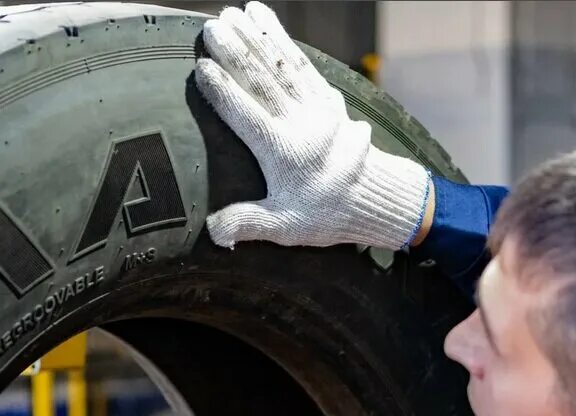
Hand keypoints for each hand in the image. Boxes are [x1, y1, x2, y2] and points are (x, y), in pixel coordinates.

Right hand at [195, 1, 431, 249]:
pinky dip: (283, 38)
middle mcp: (302, 125)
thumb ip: (247, 224)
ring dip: (258, 37)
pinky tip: (264, 18)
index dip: (224, 92)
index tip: (202, 68)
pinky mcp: (327, 96)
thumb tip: (213, 232)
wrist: (374, 197)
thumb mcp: (285, 228)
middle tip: (211, 27)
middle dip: (237, 52)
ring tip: (234, 13)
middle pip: (264, 83)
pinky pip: (302, 62)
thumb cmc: (324, 214)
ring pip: (283, 65)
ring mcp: (317, 107)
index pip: (248, 116)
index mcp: (285, 154)